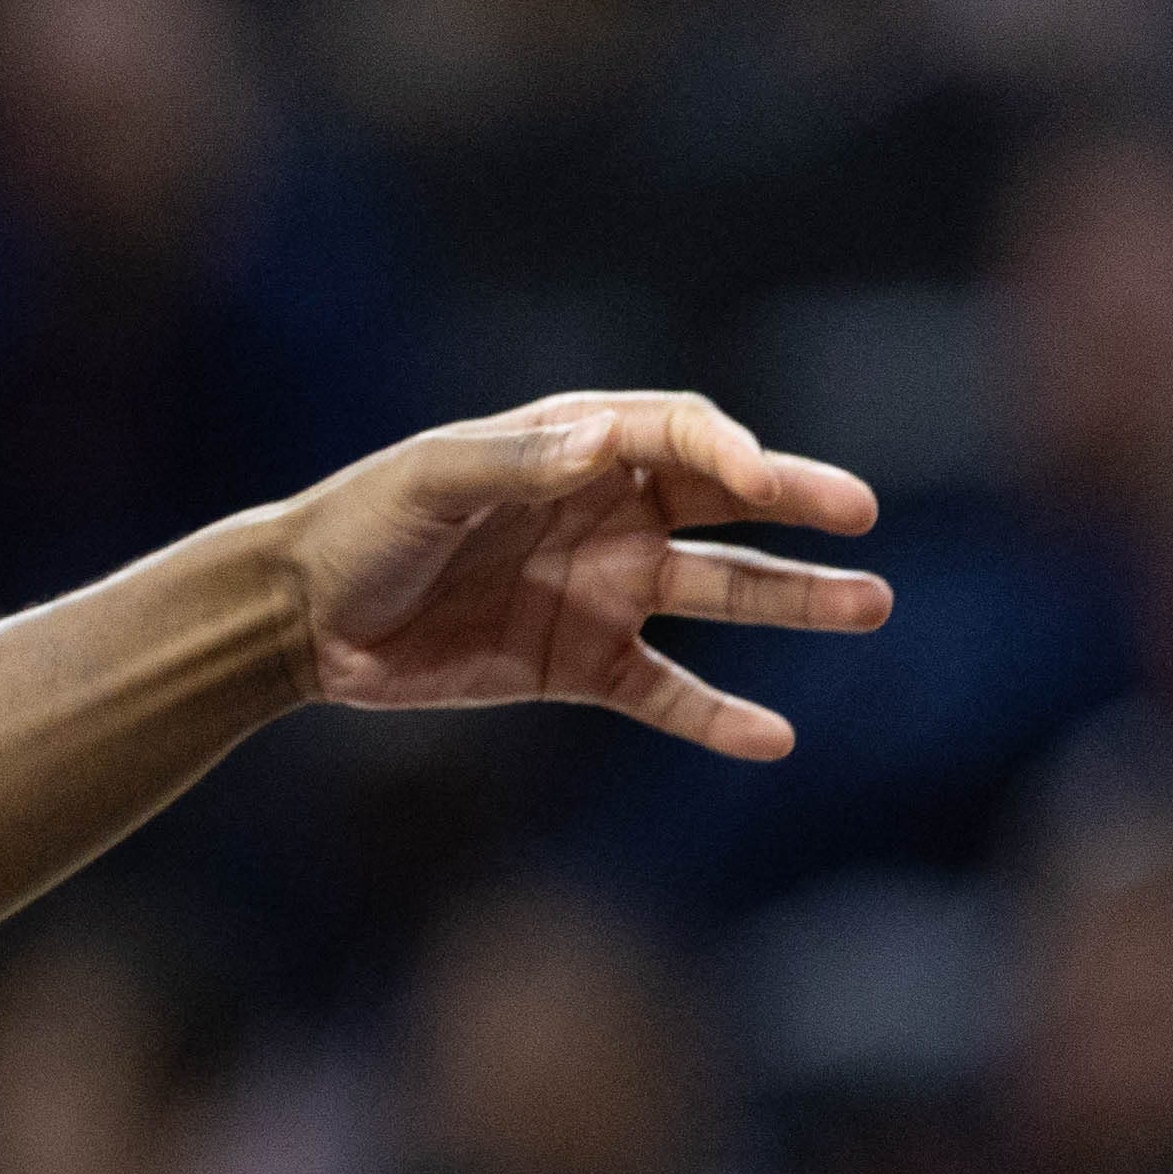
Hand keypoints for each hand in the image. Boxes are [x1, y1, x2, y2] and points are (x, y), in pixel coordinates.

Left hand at [277, 393, 888, 759]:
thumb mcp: (425, 481)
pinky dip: (718, 716)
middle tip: (859, 514)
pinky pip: (667, 691)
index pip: (678, 436)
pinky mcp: (581, 664)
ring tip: (869, 605)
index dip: (725, 450)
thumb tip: (598, 446)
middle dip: (794, 501)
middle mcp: (604, 514)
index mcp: (571, 450)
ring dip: (794, 599)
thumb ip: (509, 463)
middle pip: (724, 503)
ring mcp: (601, 591)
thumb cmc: (359, 527)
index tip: (758, 478)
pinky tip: (774, 736)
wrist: (303, 618)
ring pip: (720, 593)